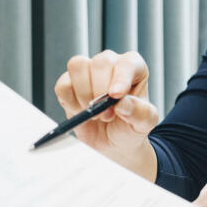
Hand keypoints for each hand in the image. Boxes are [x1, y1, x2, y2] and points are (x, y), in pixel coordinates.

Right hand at [54, 50, 158, 179]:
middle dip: (101, 93)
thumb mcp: (144, 124)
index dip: (120, 78)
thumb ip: (140, 113)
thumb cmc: (131, 127)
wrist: (113, 144)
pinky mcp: (69, 84)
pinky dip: (69, 101)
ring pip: (78, 67)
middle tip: (108, 115)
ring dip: (84, 95)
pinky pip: (63, 85)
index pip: (127, 63)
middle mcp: (111, 64)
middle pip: (100, 63)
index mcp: (134, 68)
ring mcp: (88, 71)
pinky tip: (81, 112)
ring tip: (95, 114)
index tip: (115, 96)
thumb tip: (123, 103)